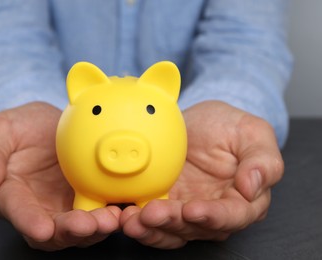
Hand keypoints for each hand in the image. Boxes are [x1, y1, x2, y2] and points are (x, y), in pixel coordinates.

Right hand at [0, 102, 120, 250]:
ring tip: (110, 218)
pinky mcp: (84, 200)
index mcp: (8, 193)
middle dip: (68, 232)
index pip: (15, 210)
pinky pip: (96, 213)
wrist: (47, 123)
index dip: (28, 221)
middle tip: (87, 225)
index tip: (43, 228)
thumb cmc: (17, 128)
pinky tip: (121, 210)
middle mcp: (35, 207)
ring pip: (75, 229)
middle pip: (49, 231)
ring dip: (93, 229)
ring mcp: (61, 206)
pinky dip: (108, 216)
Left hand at [121, 101, 283, 248]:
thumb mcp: (252, 132)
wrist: (197, 121)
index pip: (232, 216)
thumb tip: (253, 187)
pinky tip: (121, 214)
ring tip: (130, 219)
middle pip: (195, 228)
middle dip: (172, 223)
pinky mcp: (162, 204)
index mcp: (243, 199)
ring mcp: (185, 210)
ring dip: (149, 229)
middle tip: (151, 214)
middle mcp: (214, 211)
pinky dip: (136, 221)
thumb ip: (262, 160)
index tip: (192, 209)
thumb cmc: (228, 126)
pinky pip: (149, 220)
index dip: (213, 217)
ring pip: (169, 230)